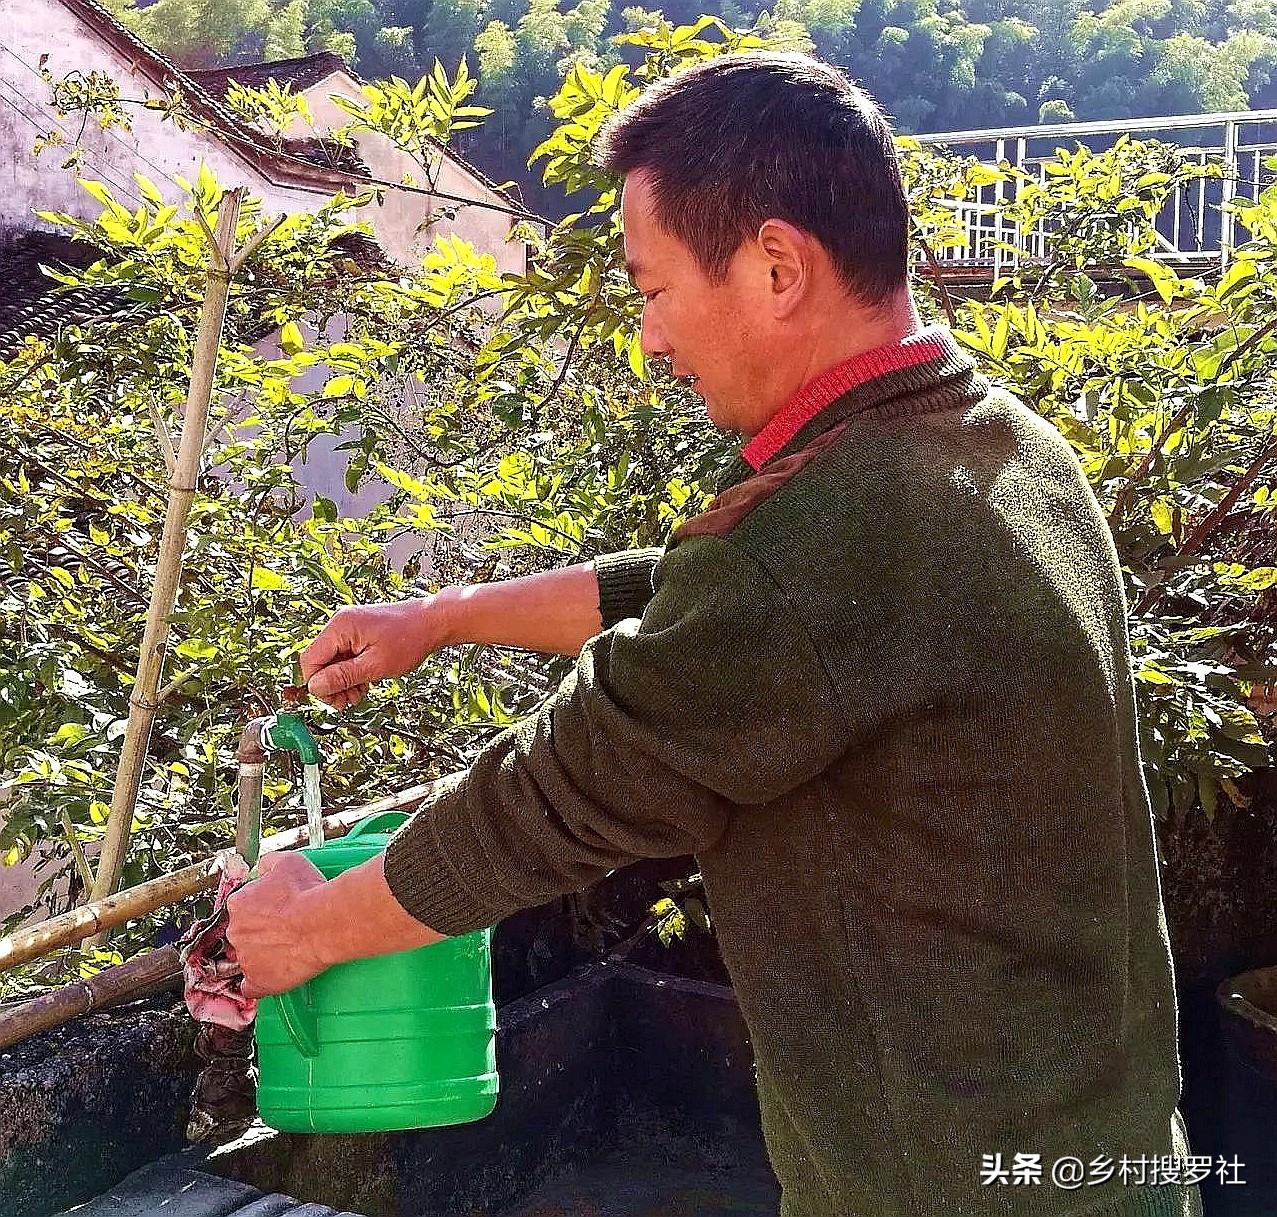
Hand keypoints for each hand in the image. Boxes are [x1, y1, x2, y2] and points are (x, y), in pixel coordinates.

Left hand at [226, 852, 331, 998]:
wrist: (324, 923)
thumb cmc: (307, 892)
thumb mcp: (287, 862)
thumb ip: (268, 864)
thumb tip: (262, 868)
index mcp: (238, 904)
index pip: (242, 907)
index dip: (260, 908)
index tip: (276, 909)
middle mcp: (236, 932)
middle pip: (243, 932)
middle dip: (260, 931)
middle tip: (285, 928)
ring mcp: (245, 960)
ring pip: (247, 958)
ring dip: (262, 954)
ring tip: (287, 948)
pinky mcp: (258, 982)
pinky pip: (250, 987)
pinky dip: (258, 982)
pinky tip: (271, 975)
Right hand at [300, 596, 454, 708]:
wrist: (432, 621)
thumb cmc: (410, 639)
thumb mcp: (375, 665)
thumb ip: (343, 676)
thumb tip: (315, 688)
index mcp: (340, 627)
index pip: (309, 659)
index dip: (317, 684)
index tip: (333, 700)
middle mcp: (340, 624)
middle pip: (319, 661)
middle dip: (331, 685)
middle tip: (348, 701)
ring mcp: (348, 627)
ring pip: (331, 661)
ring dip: (342, 681)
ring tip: (359, 693)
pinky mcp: (357, 633)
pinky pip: (344, 656)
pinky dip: (350, 671)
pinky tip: (364, 682)